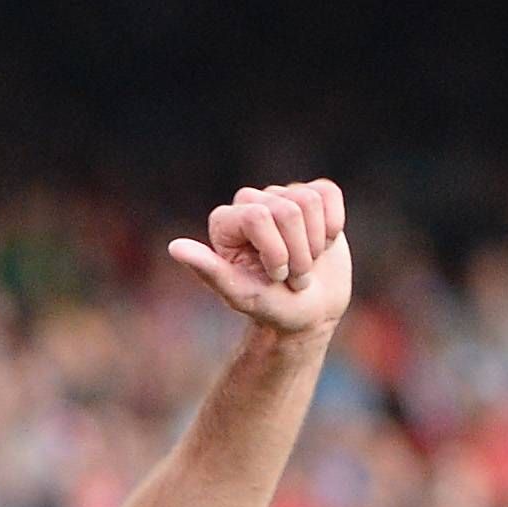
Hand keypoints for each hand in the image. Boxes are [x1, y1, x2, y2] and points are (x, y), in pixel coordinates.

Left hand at [168, 181, 349, 339]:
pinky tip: (324, 244)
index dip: (276, 251)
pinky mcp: (314, 196)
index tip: (276, 277)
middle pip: (288, 210)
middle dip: (298, 254)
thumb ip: (210, 271)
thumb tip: (174, 247)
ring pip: (309, 202)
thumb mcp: (240, 294)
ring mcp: (282, 196)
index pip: (258, 217)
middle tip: (292, 278)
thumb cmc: (271, 307)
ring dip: (315, 244)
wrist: (309, 312)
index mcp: (225, 222)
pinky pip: (329, 194)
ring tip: (306, 265)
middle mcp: (251, 202)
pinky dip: (333, 225)